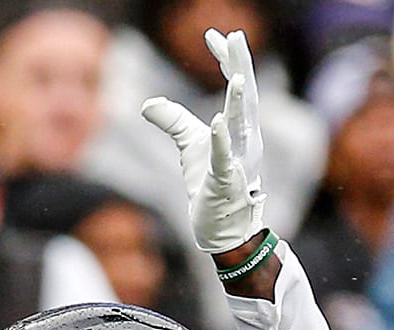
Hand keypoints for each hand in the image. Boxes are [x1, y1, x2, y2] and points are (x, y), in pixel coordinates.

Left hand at [140, 28, 264, 253]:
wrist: (221, 228)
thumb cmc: (210, 186)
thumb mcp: (190, 147)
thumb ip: (174, 121)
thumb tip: (147, 104)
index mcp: (240, 129)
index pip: (238, 87)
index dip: (227, 60)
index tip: (215, 36)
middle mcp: (246, 141)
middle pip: (246, 97)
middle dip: (241, 67)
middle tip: (236, 37)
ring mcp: (239, 162)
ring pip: (242, 126)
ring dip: (239, 101)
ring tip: (236, 75)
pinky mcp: (226, 183)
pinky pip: (225, 160)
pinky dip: (223, 141)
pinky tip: (220, 122)